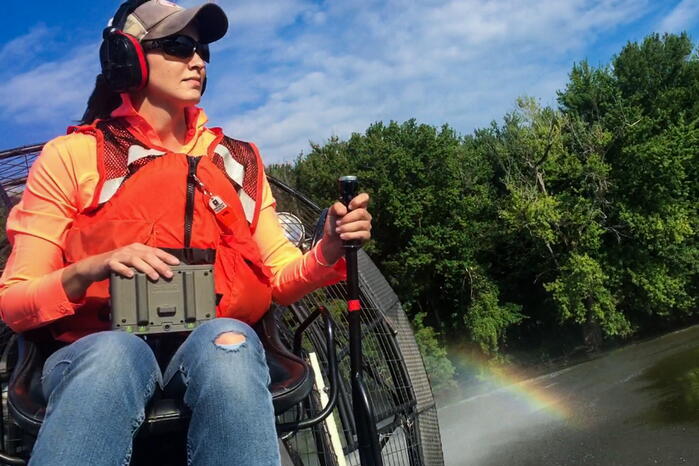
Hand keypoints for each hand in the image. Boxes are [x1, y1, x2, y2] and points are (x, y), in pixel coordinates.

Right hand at [62, 243, 179, 300]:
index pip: (155, 251)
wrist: (94, 266)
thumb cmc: (118, 264)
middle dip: (160, 264)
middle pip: (148, 255)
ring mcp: (119, 255)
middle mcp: (130, 250)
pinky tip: (131, 275)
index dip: (167, 256)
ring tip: (154, 276)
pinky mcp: (109, 262)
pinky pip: (118, 265)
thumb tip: (164, 271)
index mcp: (138, 248)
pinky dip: (125, 270)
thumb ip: (146, 264)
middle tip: (168, 274)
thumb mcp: (134, 262)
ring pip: (135, 260)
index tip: (177, 264)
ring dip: (146, 268)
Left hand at [320, 193, 371, 263]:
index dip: (358, 200)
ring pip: (361, 224)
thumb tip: (344, 211)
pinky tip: (342, 236)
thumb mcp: (331, 213)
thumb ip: (336, 207)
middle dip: (347, 218)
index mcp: (357, 206)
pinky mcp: (366, 236)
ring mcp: (366, 226)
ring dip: (347, 227)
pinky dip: (350, 235)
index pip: (365, 197)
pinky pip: (362, 234)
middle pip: (361, 213)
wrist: (331, 240)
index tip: (349, 207)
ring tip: (338, 230)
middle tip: (337, 223)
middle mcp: (364, 215)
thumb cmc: (334, 225)